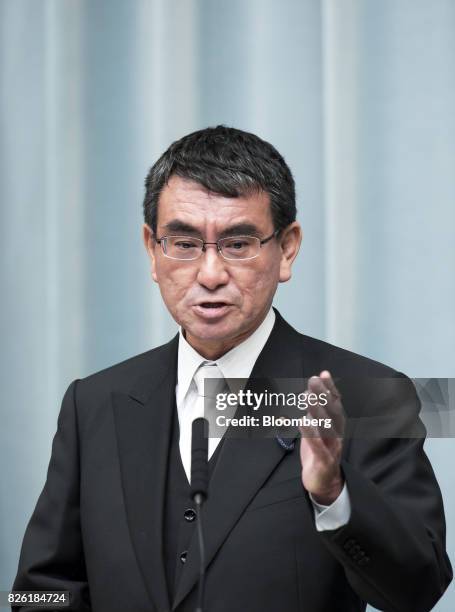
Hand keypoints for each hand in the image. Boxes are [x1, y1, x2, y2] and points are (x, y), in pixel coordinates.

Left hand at [299, 371, 344, 504]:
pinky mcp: (324, 461)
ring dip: (317, 411)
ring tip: (308, 397)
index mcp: (335, 426)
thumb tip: (311, 392)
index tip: (323, 374)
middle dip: (323, 395)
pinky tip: (303, 422)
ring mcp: (332, 448)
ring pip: (326, 428)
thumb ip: (315, 412)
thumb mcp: (317, 429)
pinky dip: (311, 434)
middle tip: (314, 380)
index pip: (335, 404)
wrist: (324, 483)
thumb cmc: (319, 452)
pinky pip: (318, 446)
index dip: (330, 389)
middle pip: (332, 413)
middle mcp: (336, 435)